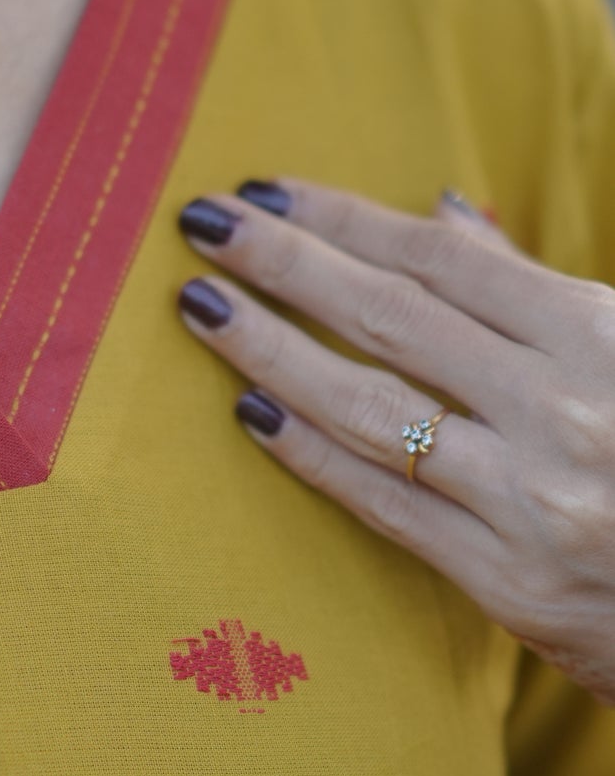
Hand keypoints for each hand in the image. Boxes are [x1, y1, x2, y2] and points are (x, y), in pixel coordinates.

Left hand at [175, 180, 614, 703]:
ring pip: (371, 407)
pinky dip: (311, 453)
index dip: (346, 219)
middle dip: (286, 263)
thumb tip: (441, 215)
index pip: (442, 260)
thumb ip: (534, 291)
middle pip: (392, 318)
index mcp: (603, 335)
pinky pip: (385, 502)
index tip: (267, 192)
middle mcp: (568, 409)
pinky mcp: (510, 583)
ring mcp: (534, 499)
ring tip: (201, 307)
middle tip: (201, 224)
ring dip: (272, 350)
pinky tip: (250, 411)